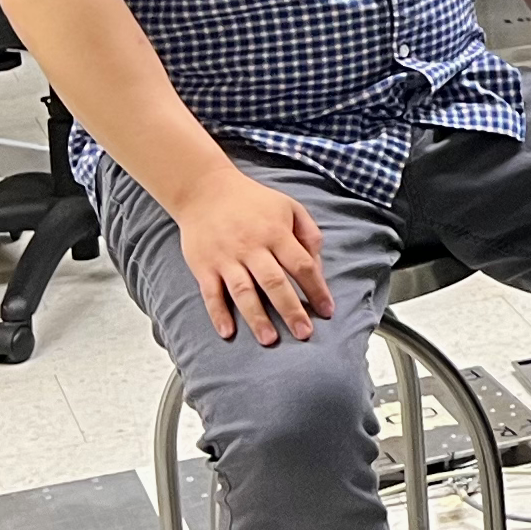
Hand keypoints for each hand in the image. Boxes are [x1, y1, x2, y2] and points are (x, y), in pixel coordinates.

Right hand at [175, 169, 333, 344]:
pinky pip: (211, 293)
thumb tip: (317, 266)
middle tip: (304, 333)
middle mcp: (251, 247)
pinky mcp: (203, 265)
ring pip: (243, 291)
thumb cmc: (252, 201)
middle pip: (274, 283)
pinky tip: (228, 332)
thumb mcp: (289, 207)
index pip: (302, 266)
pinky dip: (218, 313)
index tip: (327, 310)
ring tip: (270, 339)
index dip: (316, 289)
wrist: (204, 189)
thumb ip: (309, 234)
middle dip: (291, 310)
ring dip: (257, 317)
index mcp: (276, 233)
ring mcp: (226, 258)